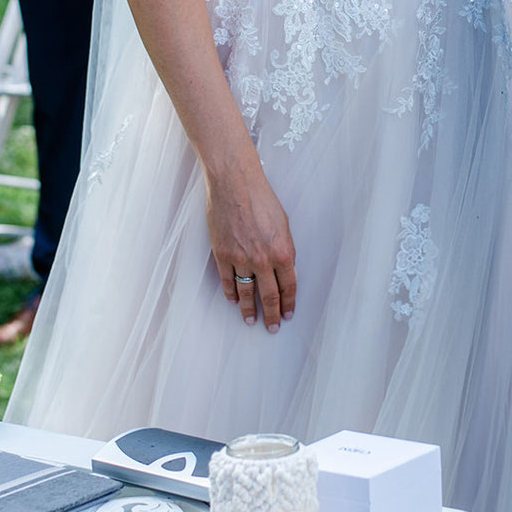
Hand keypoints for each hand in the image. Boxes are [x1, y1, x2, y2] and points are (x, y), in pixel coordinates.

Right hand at [205, 167, 296, 332]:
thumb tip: (285, 268)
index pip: (289, 286)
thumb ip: (285, 248)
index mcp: (282, 251)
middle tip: (273, 327)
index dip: (289, 302)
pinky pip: (227, 281)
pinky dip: (231, 293)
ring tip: (251, 321)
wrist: (235, 184)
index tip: (289, 314)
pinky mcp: (222, 254)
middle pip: (269, 296)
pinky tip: (234, 301)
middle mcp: (262, 260)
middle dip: (272, 314)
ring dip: (250, 310)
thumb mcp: (284, 223)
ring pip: (247, 293)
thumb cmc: (262, 198)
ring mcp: (241, 259)